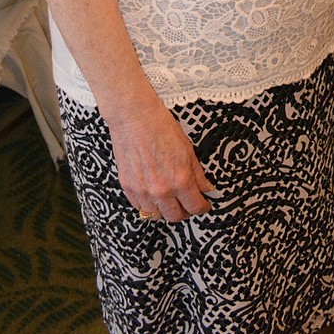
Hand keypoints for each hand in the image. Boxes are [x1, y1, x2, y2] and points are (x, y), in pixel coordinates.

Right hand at [106, 97, 214, 222]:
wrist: (134, 117)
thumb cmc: (161, 127)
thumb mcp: (188, 148)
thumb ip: (197, 173)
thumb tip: (206, 188)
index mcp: (180, 179)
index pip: (195, 206)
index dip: (202, 208)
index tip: (204, 205)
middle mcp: (161, 190)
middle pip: (175, 216)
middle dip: (185, 213)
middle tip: (188, 205)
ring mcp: (143, 191)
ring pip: (156, 216)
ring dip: (165, 211)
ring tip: (170, 202)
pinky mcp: (128, 187)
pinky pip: (139, 207)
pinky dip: (148, 205)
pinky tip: (153, 196)